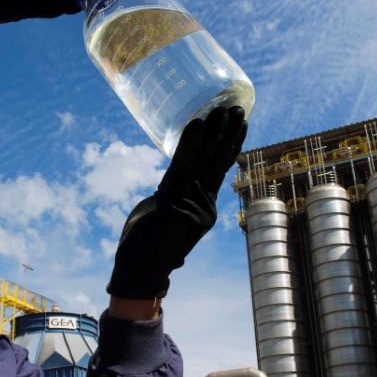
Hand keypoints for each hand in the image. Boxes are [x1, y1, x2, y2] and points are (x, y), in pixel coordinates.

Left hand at [107, 106, 247, 299]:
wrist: (138, 269)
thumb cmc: (144, 244)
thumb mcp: (162, 214)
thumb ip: (172, 198)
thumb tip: (170, 190)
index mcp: (203, 206)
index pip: (219, 168)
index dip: (229, 144)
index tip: (238, 123)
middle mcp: (204, 204)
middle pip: (218, 161)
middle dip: (229, 133)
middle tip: (238, 107)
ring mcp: (195, 205)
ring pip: (207, 161)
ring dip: (216, 132)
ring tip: (226, 108)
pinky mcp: (179, 203)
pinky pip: (183, 165)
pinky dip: (191, 143)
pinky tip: (198, 122)